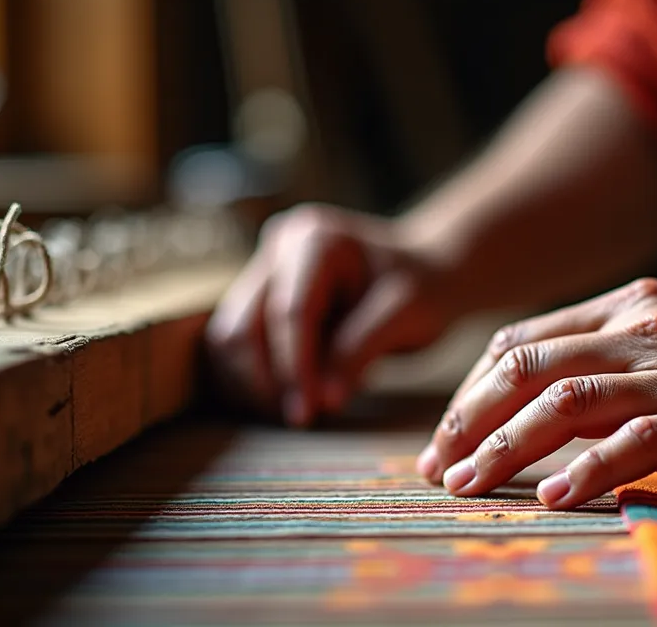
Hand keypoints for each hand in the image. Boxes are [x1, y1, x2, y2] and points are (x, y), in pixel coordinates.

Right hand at [207, 203, 456, 425]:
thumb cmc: (422, 288)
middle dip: (270, 378)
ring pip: (231, 337)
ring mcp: (265, 270)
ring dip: (258, 380)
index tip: (309, 411)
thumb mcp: (405, 316)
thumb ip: (360, 352)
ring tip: (302, 406)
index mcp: (314, 239)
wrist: (425, 273)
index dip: (295, 366)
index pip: (290, 311)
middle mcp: (279, 247)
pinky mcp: (260, 297)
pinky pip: (239, 344)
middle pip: (247, 325)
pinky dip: (258, 376)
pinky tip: (292, 393)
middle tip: (305, 417)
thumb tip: (324, 400)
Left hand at [416, 278, 656, 507]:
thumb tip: (561, 399)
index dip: (473, 389)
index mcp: (632, 305)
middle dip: (468, 419)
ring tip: (468, 487)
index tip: (448, 434)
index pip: (523, 341)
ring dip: (505, 447)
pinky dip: (585, 470)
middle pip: (526, 368)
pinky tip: (553, 499)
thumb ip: (628, 354)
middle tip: (436, 468)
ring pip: (563, 402)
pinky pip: (633, 441)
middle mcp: (643, 327)